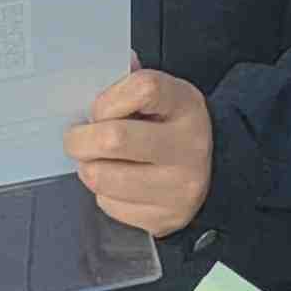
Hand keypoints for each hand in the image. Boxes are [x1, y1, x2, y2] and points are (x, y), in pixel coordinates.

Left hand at [65, 68, 213, 237]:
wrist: (213, 172)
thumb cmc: (171, 126)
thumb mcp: (163, 96)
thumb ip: (129, 83)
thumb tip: (96, 72)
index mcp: (186, 105)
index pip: (142, 88)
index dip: (107, 99)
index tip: (97, 110)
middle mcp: (189, 147)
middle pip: (113, 140)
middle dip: (80, 139)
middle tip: (77, 138)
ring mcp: (178, 187)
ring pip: (103, 178)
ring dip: (88, 168)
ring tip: (96, 161)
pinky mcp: (164, 218)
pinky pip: (110, 205)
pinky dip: (103, 193)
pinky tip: (118, 183)